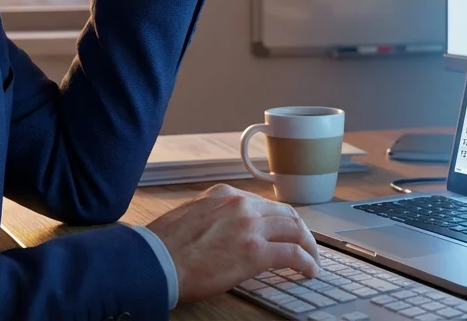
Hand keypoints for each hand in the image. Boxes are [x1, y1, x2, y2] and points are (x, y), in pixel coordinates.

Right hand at [145, 184, 320, 303]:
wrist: (155, 261)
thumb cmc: (163, 245)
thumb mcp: (190, 216)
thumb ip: (214, 217)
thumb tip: (224, 232)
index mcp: (224, 195)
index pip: (263, 204)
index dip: (277, 220)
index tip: (282, 231)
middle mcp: (241, 204)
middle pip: (285, 213)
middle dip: (299, 230)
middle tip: (305, 246)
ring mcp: (250, 226)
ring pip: (295, 229)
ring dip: (308, 246)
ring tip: (312, 260)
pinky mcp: (255, 252)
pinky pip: (293, 254)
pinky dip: (306, 262)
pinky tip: (309, 271)